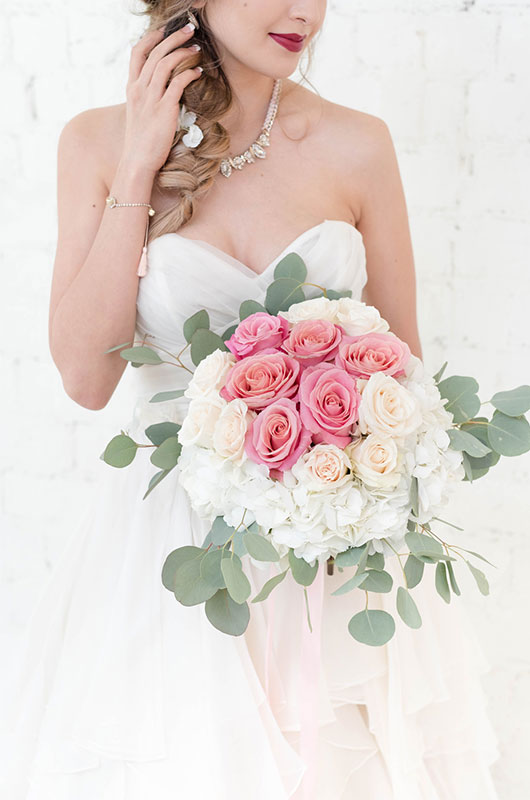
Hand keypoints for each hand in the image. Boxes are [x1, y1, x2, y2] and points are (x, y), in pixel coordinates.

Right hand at [121, 23, 202, 174]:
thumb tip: (164, 91)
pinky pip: (178, 83)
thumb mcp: (140, 116)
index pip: (137, 53)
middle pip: (155, 52)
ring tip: (197, 47)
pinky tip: (198, 71)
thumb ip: (148, 100)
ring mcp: (150, 99)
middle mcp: (139, 90)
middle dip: (173, 37)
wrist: (138, 162)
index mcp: (131, 89)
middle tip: (189, 29)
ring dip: (183, 51)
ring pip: (165, 63)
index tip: (165, 30)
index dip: (152, 37)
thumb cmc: (141, 143)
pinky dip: (189, 73)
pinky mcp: (164, 109)